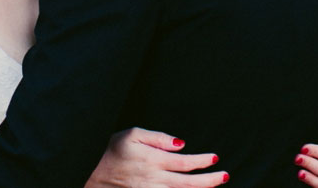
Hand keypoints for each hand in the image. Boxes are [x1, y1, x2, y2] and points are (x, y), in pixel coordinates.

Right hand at [86, 127, 227, 187]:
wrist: (92, 173)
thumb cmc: (112, 150)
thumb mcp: (133, 134)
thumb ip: (158, 138)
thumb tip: (181, 143)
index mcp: (153, 161)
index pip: (184, 163)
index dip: (202, 161)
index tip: (215, 158)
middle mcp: (155, 180)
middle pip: (188, 184)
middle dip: (209, 181)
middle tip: (225, 176)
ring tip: (215, 185)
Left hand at [294, 119, 317, 186]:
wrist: (297, 141)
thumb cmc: (309, 130)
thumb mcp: (317, 125)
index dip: (316, 152)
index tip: (303, 148)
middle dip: (309, 163)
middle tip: (296, 158)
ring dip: (310, 177)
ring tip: (299, 173)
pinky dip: (311, 183)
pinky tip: (301, 176)